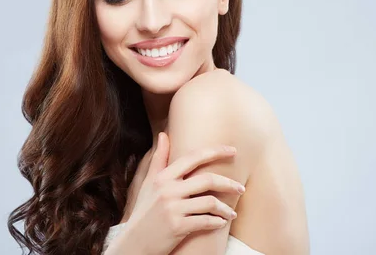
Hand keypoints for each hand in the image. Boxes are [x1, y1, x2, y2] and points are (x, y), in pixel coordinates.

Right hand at [122, 132, 244, 254]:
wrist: (134, 241)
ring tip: (231, 212)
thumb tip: (164, 134)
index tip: (233, 150)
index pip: (193, 157)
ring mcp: (172, 209)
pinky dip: (217, 222)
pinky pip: (205, 221)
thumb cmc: (144, 210)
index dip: (215, 151)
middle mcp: (168, 190)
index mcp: (162, 177)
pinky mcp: (177, 227)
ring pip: (210, 202)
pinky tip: (221, 222)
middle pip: (207, 180)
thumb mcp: (149, 182)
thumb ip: (159, 158)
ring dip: (225, 208)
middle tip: (241, 188)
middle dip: (229, 183)